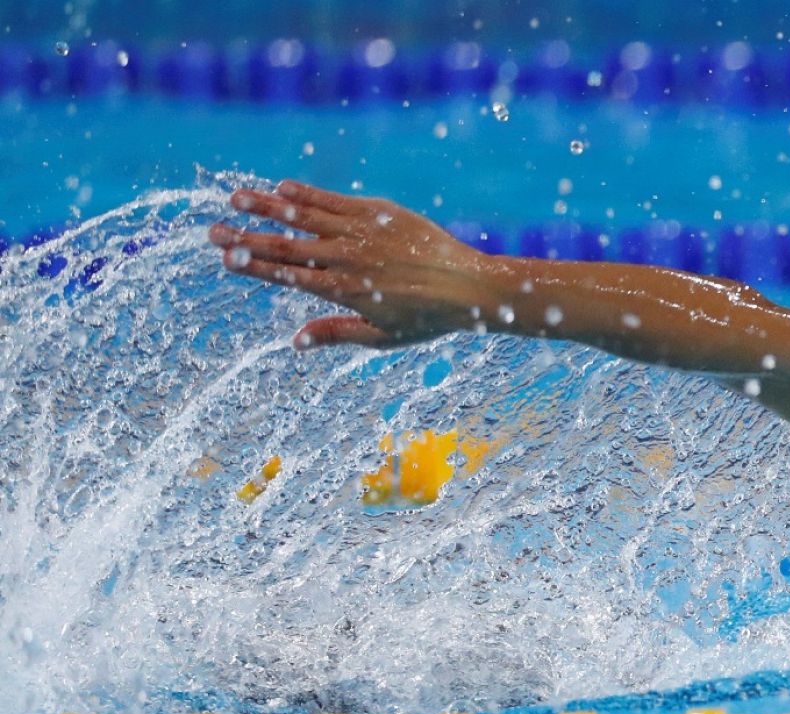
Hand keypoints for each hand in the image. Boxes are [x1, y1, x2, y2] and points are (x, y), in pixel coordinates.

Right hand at [209, 180, 493, 348]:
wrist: (468, 286)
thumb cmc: (428, 319)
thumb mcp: (382, 336)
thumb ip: (337, 334)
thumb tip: (295, 340)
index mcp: (343, 292)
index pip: (288, 276)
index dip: (253, 266)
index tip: (224, 258)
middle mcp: (347, 259)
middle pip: (286, 245)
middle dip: (246, 237)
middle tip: (211, 230)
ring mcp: (361, 232)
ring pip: (305, 215)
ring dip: (268, 206)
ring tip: (235, 198)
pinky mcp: (378, 212)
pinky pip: (335, 199)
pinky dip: (307, 193)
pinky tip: (281, 187)